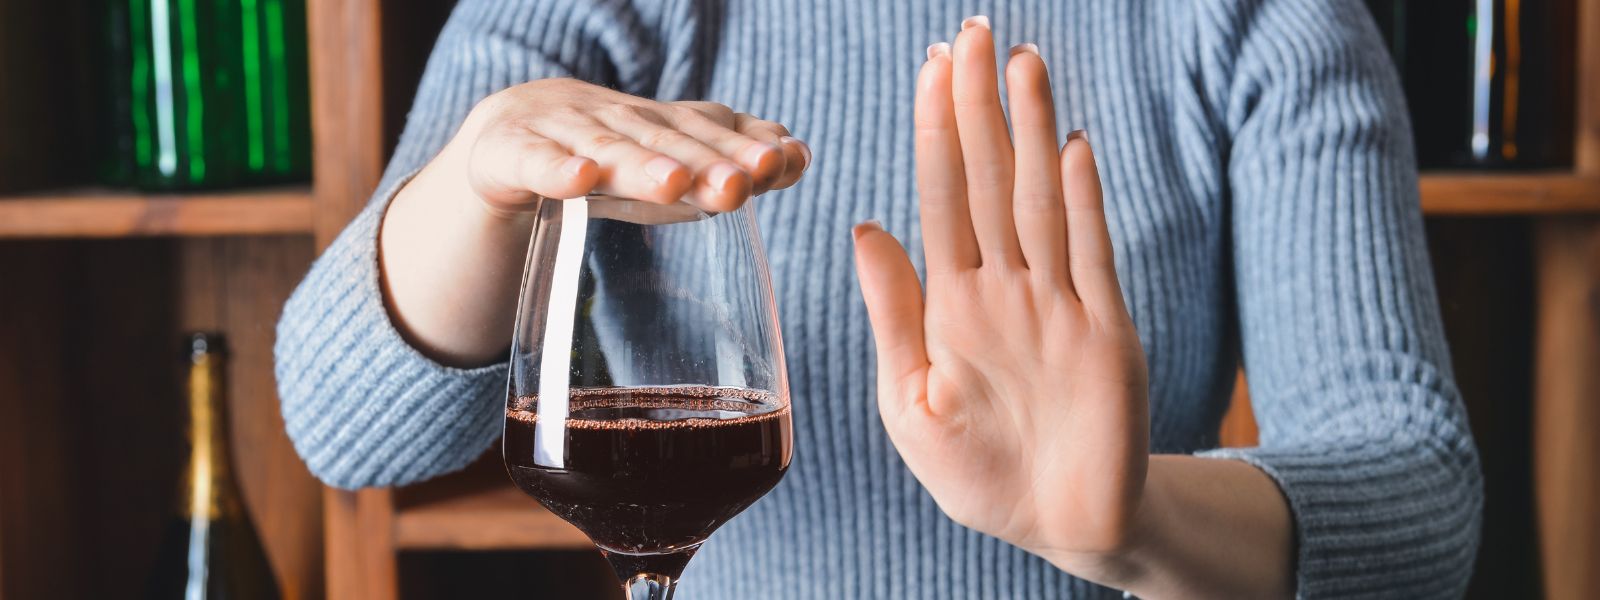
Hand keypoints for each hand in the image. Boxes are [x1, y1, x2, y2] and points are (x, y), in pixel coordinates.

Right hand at [440, 78, 808, 213]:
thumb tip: (798, 157)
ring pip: (605, 149)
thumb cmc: (607, 159)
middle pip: (664, 140)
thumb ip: (729, 164)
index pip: (705, 131)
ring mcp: (560, 133)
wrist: (505, 138)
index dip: (742, 146)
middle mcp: (615, 119)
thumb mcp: (666, 165)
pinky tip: (578, 179)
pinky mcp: (508, 154)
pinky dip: (554, 169)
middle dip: (705, 160)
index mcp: (657, 123)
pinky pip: (532, 163)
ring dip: (641, 165)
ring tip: (674, 184)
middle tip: (740, 184)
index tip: (779, 165)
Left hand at [853, 17, 1149, 564]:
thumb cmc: (978, 471)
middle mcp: (1006, 290)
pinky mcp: (1106, 335)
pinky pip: (1091, 257)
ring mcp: (1058, 307)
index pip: (941, 196)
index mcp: (953, 303)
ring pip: (1039, 201)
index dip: (935, 131)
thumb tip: (863, 226)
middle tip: (971, 32)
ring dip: (1030, 132)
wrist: (1059, 527)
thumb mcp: (911, 400)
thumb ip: (894, 314)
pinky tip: (1071, 146)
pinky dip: (1083, 202)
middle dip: (977, 107)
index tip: (930, 67)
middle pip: (988, 180)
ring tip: (1021, 63)